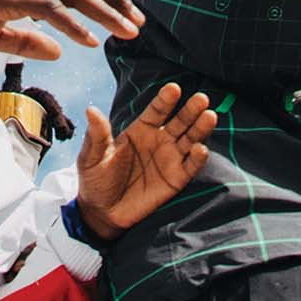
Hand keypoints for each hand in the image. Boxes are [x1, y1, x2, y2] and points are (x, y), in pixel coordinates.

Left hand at [75, 82, 217, 240]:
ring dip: (201, 128)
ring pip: (190, 139)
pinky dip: (198, 157)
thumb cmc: (96, 180)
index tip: (174, 89)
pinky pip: (191, 166)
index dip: (165, 100)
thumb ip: (98, 135)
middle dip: (190, 110)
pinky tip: (200, 148)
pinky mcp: (176, 179)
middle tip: (201, 98)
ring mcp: (170, 159)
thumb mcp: (92, 157)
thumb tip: (90, 110)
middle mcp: (159, 140)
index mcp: (140, 130)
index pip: (157, 111)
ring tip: (209, 116)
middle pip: (179, 121)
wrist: (103, 212)